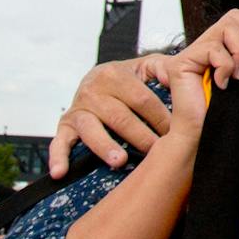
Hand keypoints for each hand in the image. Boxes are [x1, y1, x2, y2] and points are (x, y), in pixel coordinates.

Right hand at [49, 55, 179, 174]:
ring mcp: (78, 109)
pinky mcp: (64, 126)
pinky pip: (59, 142)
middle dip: (141, 137)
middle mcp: (93, 90)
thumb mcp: (148, 66)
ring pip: (92, 130)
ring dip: (106, 147)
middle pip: (120, 117)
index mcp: (115, 74)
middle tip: (158, 153)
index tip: (176, 134)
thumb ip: (166, 68)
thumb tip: (180, 77)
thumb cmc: (132, 77)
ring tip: (120, 161)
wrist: (98, 78)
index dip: (161, 118)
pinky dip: (58, 157)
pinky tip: (60, 172)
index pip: (142, 99)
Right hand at [167, 8, 238, 136]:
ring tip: (237, 75)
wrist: (203, 134)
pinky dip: (225, 67)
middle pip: (233, 16)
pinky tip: (221, 83)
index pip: (238, 14)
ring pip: (225, 28)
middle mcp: (205, 44)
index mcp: (221, 44)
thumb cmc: (226, 110)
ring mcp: (191, 52)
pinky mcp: (180, 63)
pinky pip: (213, 49)